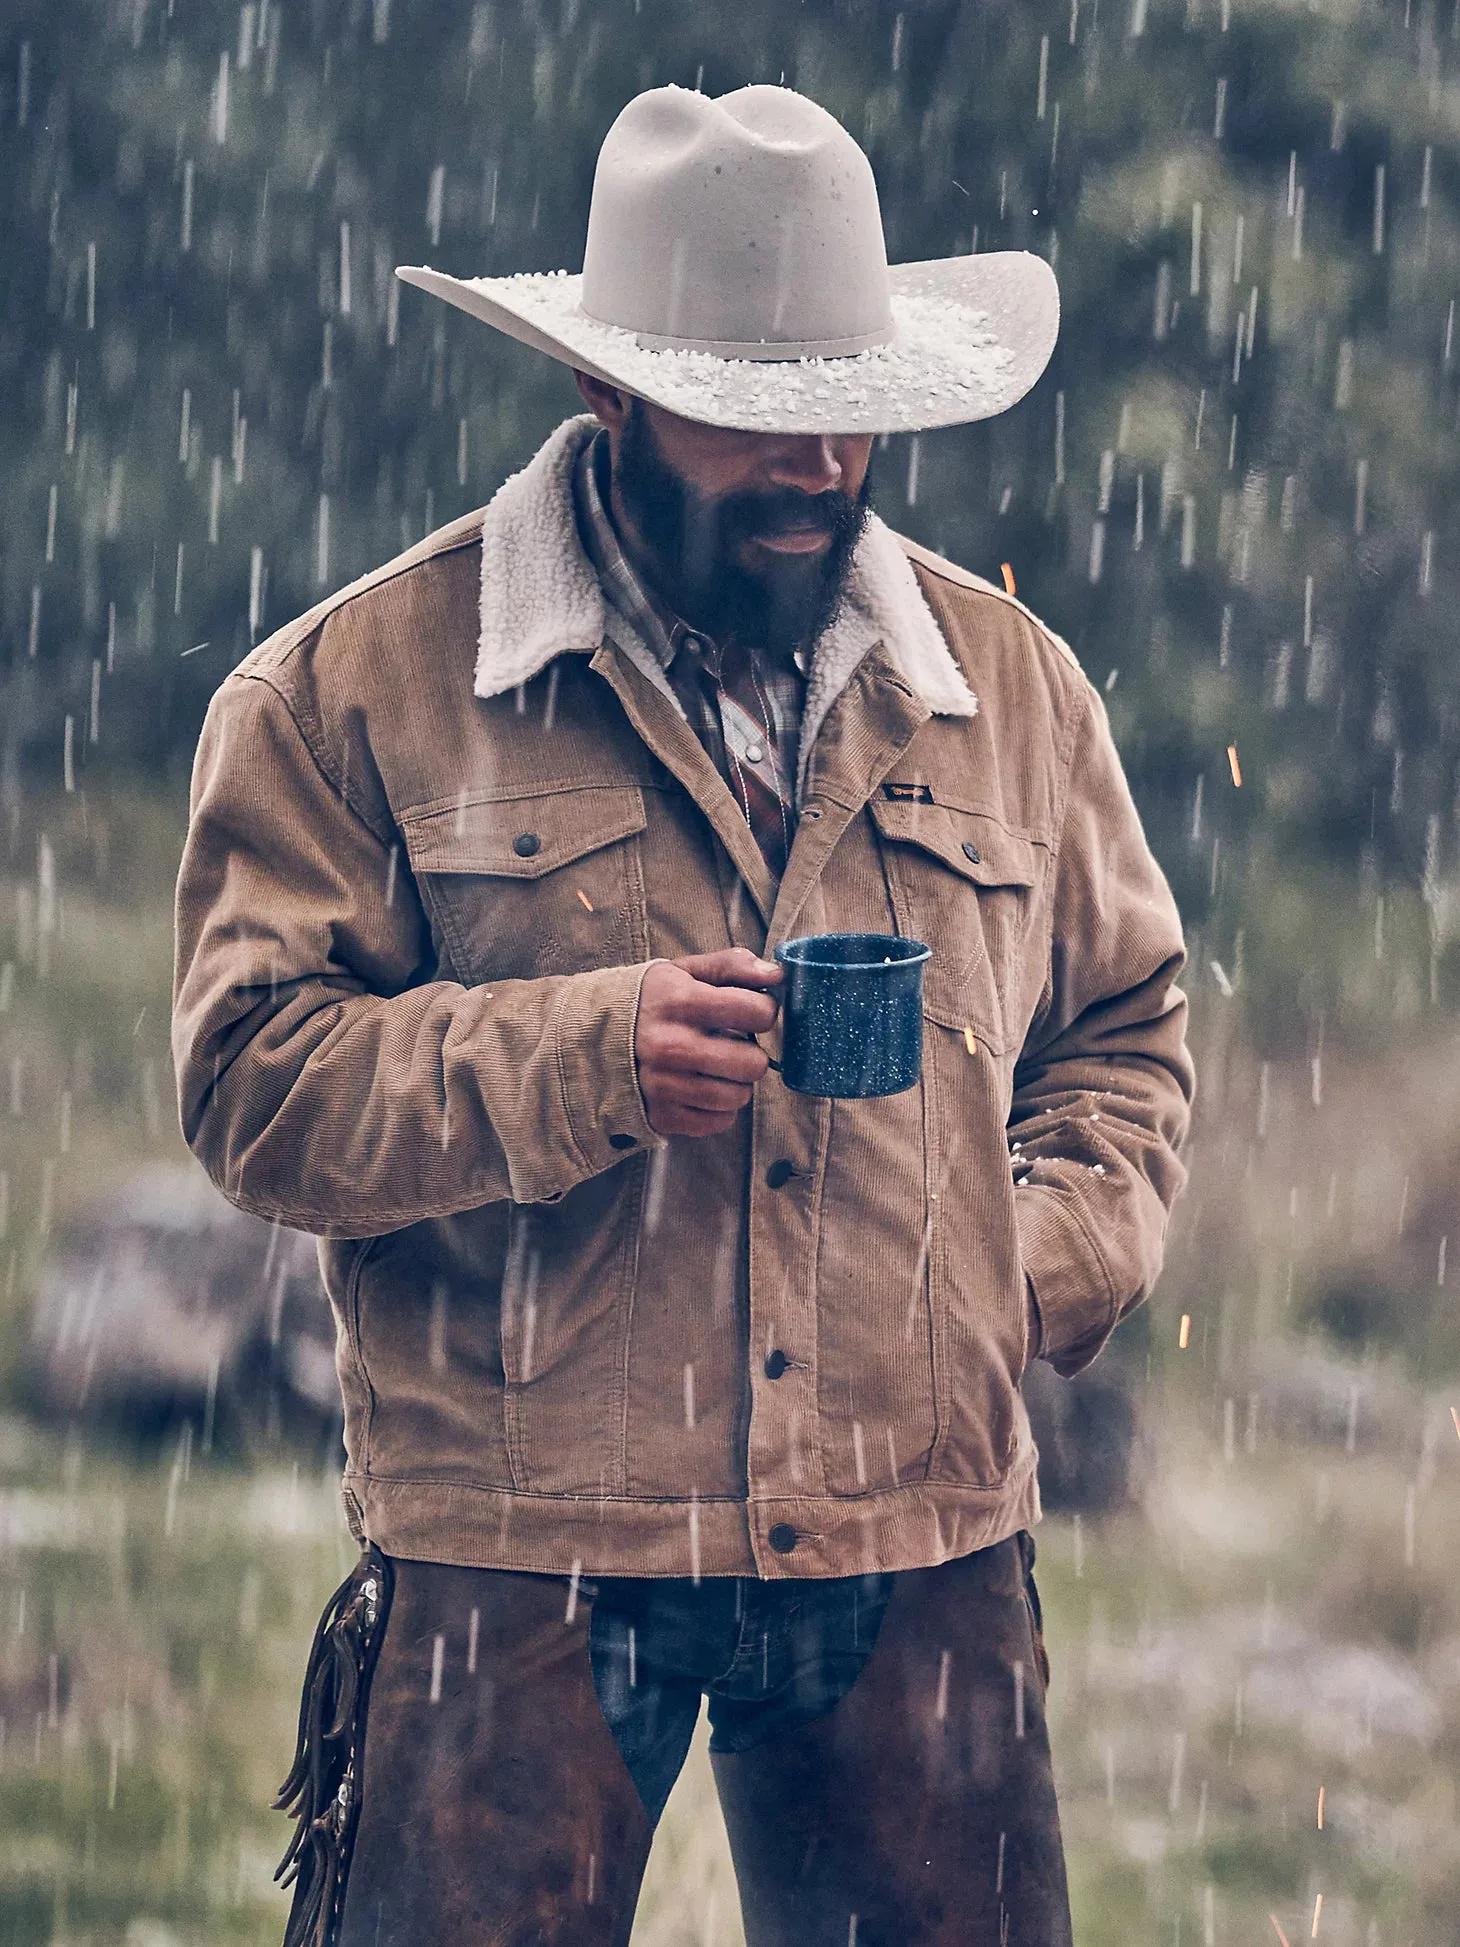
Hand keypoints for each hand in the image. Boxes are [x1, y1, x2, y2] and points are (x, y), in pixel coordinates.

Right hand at [635, 947, 782, 1137]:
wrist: (590, 1038)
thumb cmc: (649, 1002)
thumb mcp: (683, 971)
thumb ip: (732, 966)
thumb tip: (777, 974)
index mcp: (680, 1002)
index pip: (757, 1012)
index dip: (762, 1010)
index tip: (748, 1011)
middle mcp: (671, 1046)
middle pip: (753, 1064)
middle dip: (751, 1053)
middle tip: (732, 1044)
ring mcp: (664, 1085)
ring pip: (738, 1096)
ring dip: (735, 1082)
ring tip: (716, 1067)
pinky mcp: (661, 1115)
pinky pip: (718, 1122)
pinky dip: (718, 1108)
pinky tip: (702, 1088)